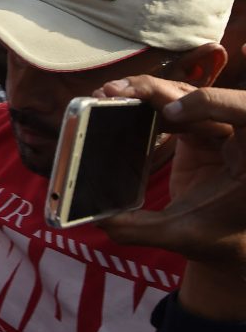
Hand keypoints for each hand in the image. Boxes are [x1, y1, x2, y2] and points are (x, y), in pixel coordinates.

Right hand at [93, 77, 245, 262]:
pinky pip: (174, 108)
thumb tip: (100, 221)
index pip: (245, 110)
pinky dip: (146, 105)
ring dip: (147, 91)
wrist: (226, 242)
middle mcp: (239, 134)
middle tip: (118, 92)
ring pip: (184, 95)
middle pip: (203, 95)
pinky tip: (118, 104)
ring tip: (110, 93)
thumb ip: (141, 229)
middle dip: (159, 90)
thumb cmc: (217, 240)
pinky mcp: (198, 131)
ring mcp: (217, 130)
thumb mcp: (181, 236)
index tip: (170, 114)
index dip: (208, 103)